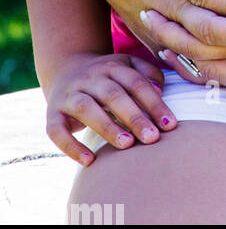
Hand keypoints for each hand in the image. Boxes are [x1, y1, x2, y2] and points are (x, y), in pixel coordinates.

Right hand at [45, 51, 173, 165]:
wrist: (65, 68)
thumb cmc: (106, 75)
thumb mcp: (127, 66)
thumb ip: (147, 74)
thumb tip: (161, 88)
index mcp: (113, 66)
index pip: (137, 83)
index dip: (154, 103)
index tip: (170, 125)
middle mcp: (90, 78)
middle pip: (114, 95)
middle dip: (134, 117)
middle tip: (152, 138)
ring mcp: (69, 95)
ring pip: (87, 109)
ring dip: (107, 127)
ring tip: (127, 145)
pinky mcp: (52, 113)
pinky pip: (57, 131)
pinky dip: (71, 147)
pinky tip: (89, 161)